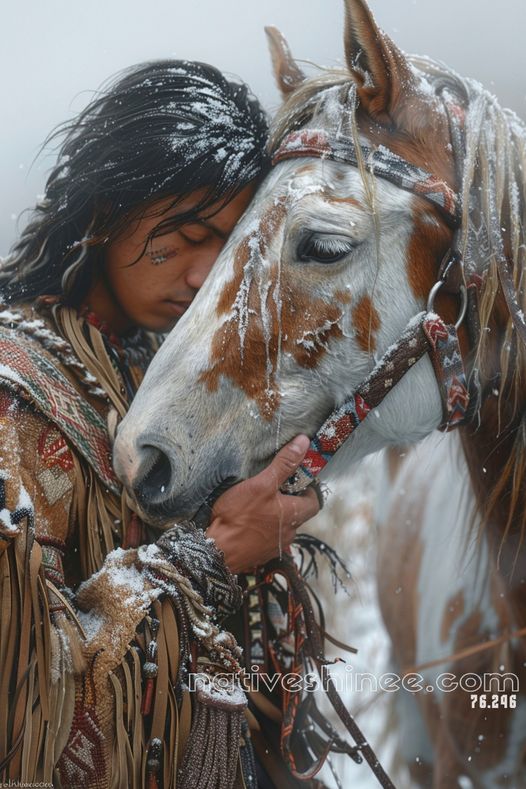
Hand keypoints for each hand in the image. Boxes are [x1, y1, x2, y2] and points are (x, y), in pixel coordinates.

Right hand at [206, 435, 319, 573]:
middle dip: (289, 501)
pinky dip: (262, 528)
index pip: (314, 503)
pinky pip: (267, 538)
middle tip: (275, 487)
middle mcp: (288, 533)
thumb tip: (303, 443)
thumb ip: (284, 464)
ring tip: (259, 503)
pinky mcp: (260, 554)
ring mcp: (274, 546)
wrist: (216, 551)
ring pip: (282, 526)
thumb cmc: (239, 516)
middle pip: (297, 514)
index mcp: (293, 515)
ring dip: (275, 515)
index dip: (310, 490)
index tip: (299, 480)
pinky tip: (248, 521)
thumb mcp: (262, 484)